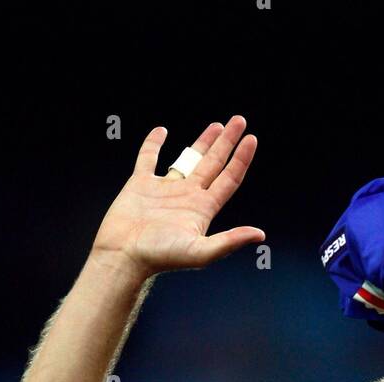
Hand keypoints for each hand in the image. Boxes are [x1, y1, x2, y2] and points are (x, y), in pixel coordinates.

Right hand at [91, 116, 264, 275]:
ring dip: (202, 142)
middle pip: (213, 164)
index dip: (241, 159)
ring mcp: (165, 189)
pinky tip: (161, 131)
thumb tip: (259, 235)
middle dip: (227, 143)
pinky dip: (153, 143)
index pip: (228, 179)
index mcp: (202, 209)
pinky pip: (148, 157)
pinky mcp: (140, 184)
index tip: (252, 138)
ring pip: (188, 159)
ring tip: (217, 125)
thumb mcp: (200, 252)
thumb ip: (230, 241)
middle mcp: (187, 196)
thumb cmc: (160, 257)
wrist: (124, 256)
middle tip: (239, 121)